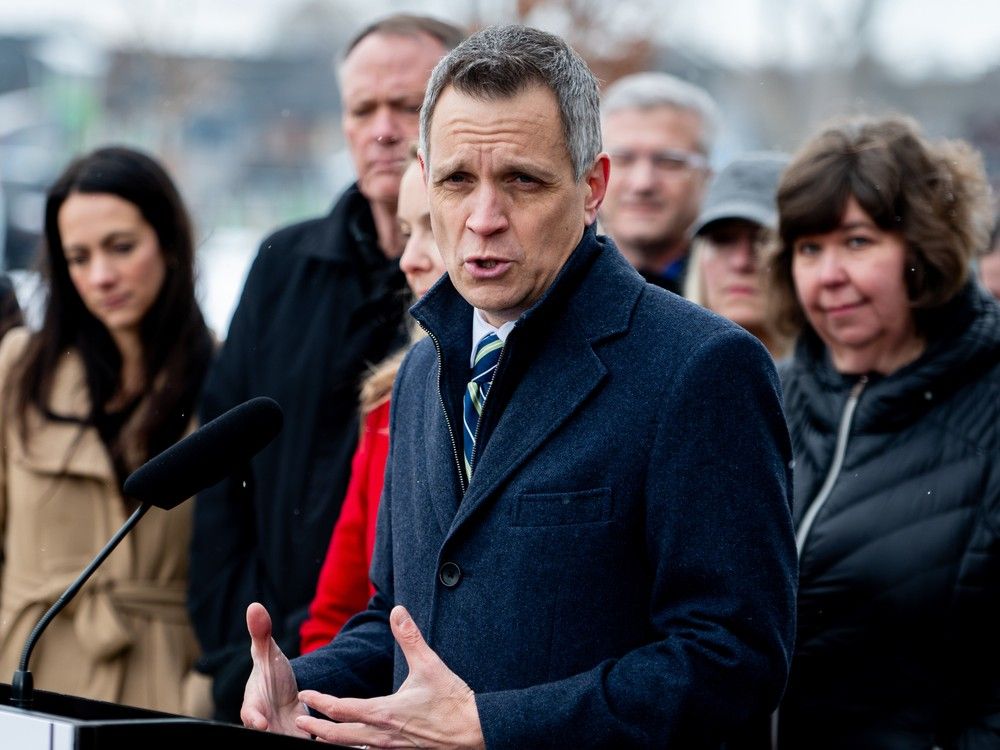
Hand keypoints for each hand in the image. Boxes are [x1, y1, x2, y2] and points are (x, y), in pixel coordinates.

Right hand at [240, 602, 309, 736]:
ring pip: (287, 742)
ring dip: (298, 740)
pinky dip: (316, 744)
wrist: (287, 694)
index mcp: (253, 706)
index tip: (261, 722)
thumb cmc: (272, 674)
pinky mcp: (298, 742)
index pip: (249, 715)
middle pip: (267, 737)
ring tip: (311, 741)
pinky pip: (307, 745)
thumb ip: (262, 634)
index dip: (254, 719)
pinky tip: (330, 743)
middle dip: (275, 738)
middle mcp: (264, 726)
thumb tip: (254, 605)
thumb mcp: (269, 655)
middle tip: (290, 736)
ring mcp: (281, 736)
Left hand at [296, 605, 484, 749]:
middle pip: (338, 736)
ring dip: (332, 742)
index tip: (305, 694)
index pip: (341, 708)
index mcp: (384, 712)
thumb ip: (410, 637)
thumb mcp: (430, 665)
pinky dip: (355, 749)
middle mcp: (382, 735)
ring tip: (318, 737)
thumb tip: (397, 611)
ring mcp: (390, 749)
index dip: (319, 701)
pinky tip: (352, 745)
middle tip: (298, 722)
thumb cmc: (452, 700)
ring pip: (352, 749)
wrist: (474, 732)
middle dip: (316, 729)